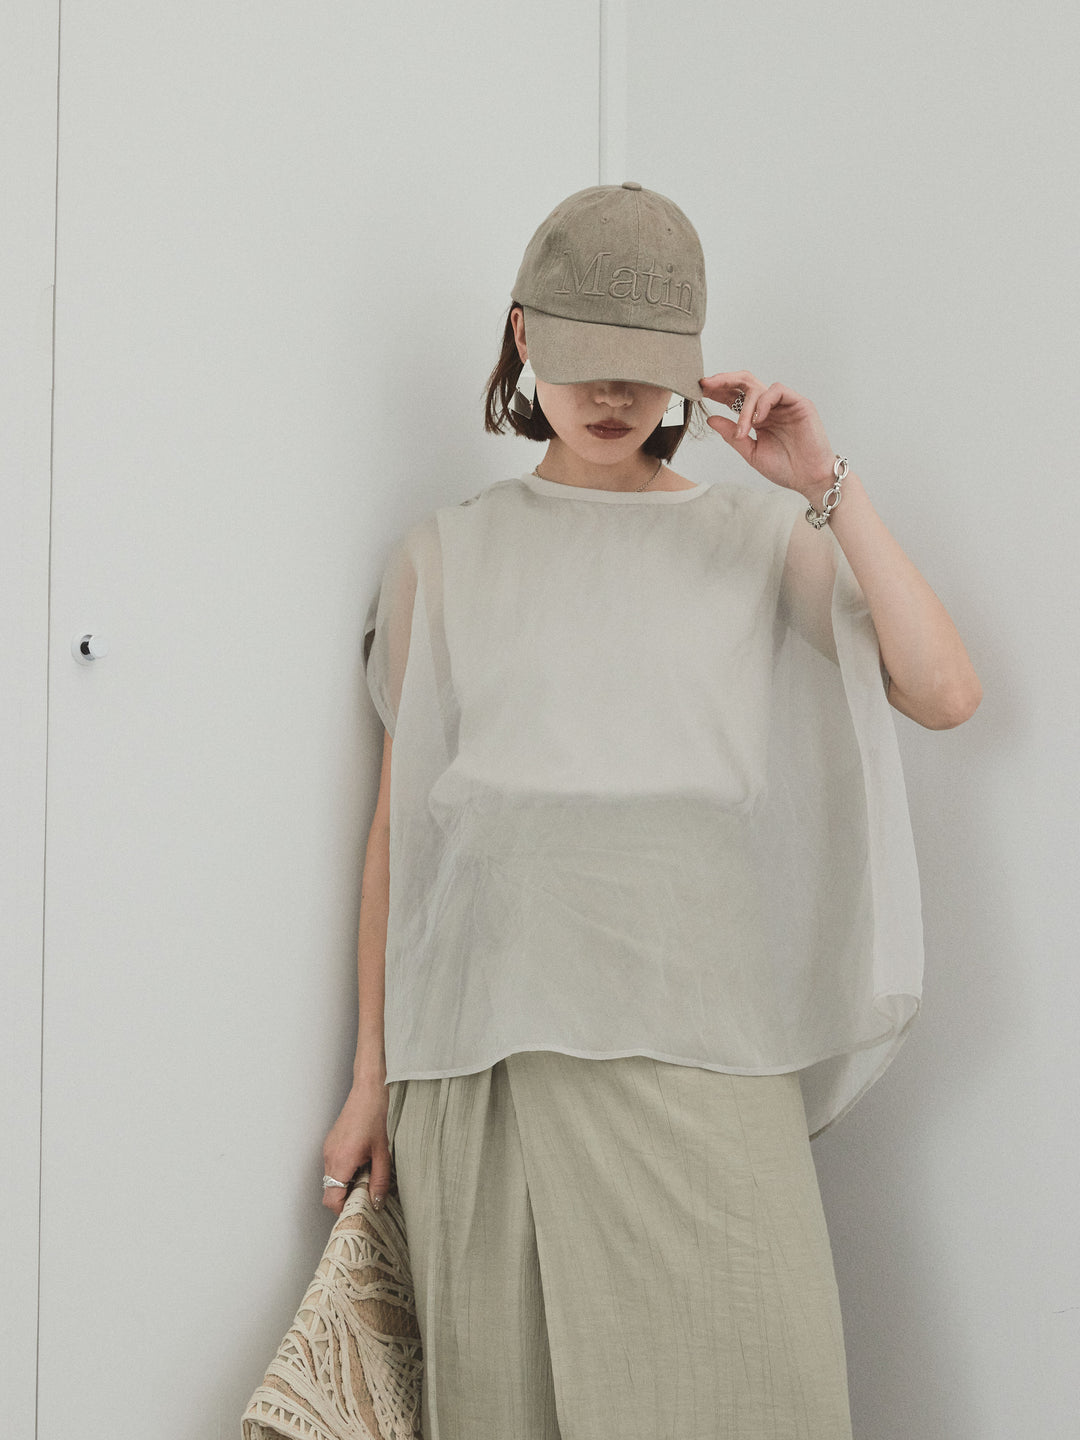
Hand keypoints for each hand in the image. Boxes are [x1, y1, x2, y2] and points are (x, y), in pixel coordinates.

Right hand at [321, 1079, 391, 1217]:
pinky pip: (332, 1167)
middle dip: (346, 1198)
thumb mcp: (382, 1154)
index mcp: (341, 1161)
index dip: (343, 1209)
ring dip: (345, 1184)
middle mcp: (329, 1157)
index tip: (358, 1210)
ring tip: (365, 1175)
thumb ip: (379, 1182)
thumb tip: (376, 1203)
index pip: (332, 1199)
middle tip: (365, 1195)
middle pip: (329, 1192)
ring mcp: (327, 1150)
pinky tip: (360, 1162)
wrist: (367, 1093)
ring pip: (331, 1180)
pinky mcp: (330, 1144)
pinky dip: (343, 1172)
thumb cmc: (374, 1118)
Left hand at [700, 372, 836, 501]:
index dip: (718, 391)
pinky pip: (777, 391)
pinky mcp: (799, 403)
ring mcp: (784, 404)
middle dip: (724, 380)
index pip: (735, 396)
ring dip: (744, 405)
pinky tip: (758, 419)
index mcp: (757, 418)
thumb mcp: (750, 452)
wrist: (808, 478)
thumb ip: (732, 435)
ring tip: (743, 428)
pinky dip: (763, 402)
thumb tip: (711, 419)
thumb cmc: (784, 468)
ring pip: (757, 387)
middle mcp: (769, 407)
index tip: (700, 390)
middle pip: (744, 382)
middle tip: (706, 384)